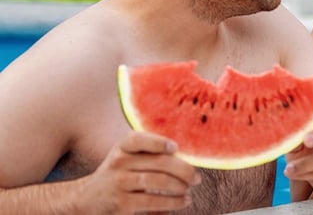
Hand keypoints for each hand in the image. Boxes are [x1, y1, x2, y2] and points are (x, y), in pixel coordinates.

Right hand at [82, 131, 198, 214]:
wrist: (85, 200)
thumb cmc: (118, 176)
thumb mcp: (126, 159)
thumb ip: (150, 154)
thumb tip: (187, 155)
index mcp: (122, 148)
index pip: (138, 139)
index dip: (158, 142)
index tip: (175, 147)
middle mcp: (119, 162)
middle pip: (158, 162)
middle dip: (184, 170)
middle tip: (196, 177)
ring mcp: (119, 183)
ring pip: (158, 181)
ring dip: (180, 186)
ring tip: (189, 189)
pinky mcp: (121, 203)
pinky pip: (153, 201)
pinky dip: (173, 201)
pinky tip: (183, 201)